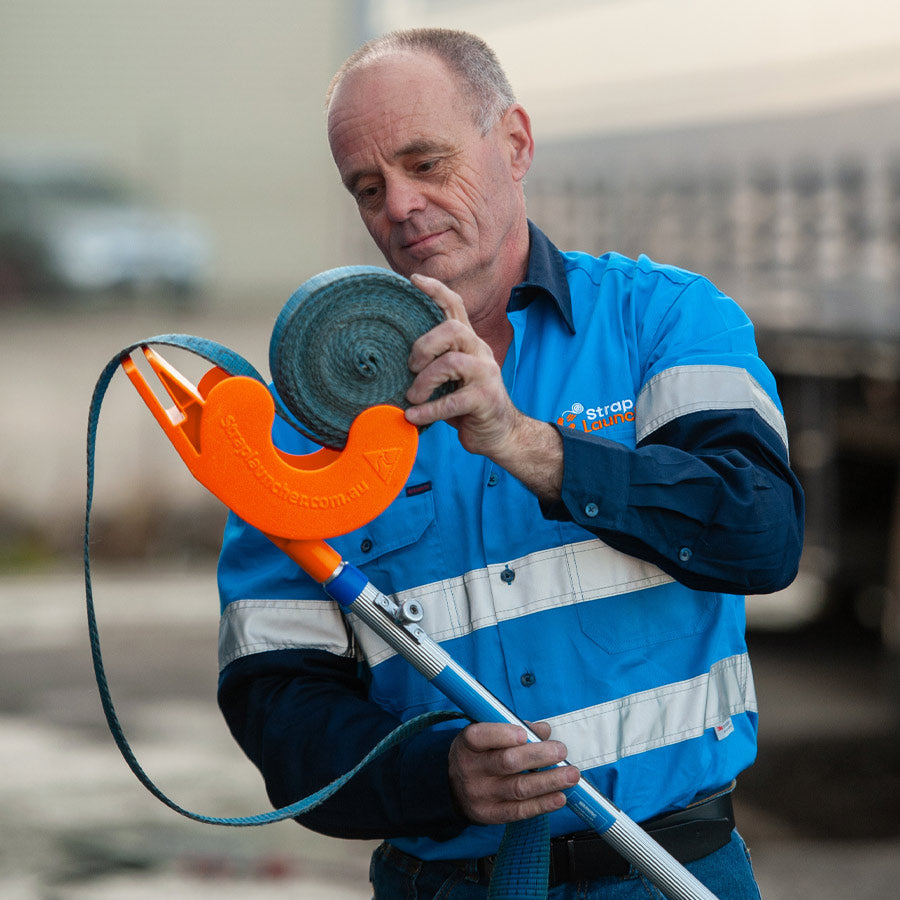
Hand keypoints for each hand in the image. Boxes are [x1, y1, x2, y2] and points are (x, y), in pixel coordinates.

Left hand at [405, 273, 519, 458]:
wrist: (501, 434)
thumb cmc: (467, 405)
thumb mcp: (450, 379)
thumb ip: (433, 364)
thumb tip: (392, 358)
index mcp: (469, 343)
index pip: (456, 306)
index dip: (436, 290)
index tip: (414, 280)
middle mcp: (480, 352)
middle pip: (453, 330)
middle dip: (425, 346)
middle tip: (411, 367)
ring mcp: (486, 375)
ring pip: (452, 362)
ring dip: (424, 381)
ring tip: (412, 397)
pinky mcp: (485, 399)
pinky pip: (453, 401)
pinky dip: (429, 410)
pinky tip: (414, 416)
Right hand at [448, 721, 579, 824]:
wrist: (453, 789)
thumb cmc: (479, 754)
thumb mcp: (487, 736)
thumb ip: (514, 729)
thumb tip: (543, 731)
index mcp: (467, 744)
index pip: (480, 736)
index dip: (503, 734)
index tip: (525, 734)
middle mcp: (471, 769)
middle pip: (506, 762)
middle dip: (537, 756)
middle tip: (561, 751)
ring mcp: (480, 795)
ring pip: (518, 788)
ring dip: (549, 781)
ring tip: (571, 774)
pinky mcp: (490, 815)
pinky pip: (519, 811)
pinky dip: (542, 804)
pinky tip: (560, 797)